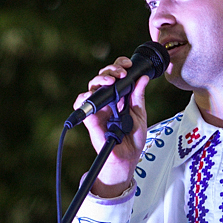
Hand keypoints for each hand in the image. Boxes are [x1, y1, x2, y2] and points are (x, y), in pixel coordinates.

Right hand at [74, 55, 149, 197]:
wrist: (127, 157)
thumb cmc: (133, 139)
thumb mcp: (140, 114)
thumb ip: (138, 97)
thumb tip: (143, 78)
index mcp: (120, 96)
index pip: (116, 74)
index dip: (119, 65)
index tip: (128, 64)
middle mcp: (108, 99)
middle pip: (103, 76)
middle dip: (111, 70)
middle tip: (122, 73)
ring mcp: (99, 108)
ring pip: (92, 86)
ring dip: (100, 79)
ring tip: (112, 81)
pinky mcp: (90, 117)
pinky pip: (80, 103)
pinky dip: (83, 98)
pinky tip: (92, 95)